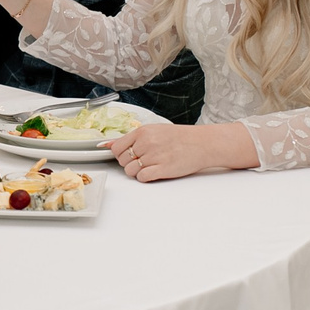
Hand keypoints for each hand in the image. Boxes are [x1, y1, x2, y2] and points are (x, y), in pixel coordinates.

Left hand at [107, 121, 258, 182]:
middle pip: (122, 161)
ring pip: (131, 171)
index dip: (121, 154)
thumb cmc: (180, 137)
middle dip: (130, 163)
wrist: (202, 143)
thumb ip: (130, 138)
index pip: (116, 147)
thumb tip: (107, 144)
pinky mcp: (162, 169)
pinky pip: (142, 178)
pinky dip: (146, 177)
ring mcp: (154, 156)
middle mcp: (146, 143)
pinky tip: (156, 171)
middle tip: (145, 160)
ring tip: (152, 165)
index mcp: (143, 132)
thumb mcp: (154, 131)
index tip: (129, 155)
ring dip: (138, 172)